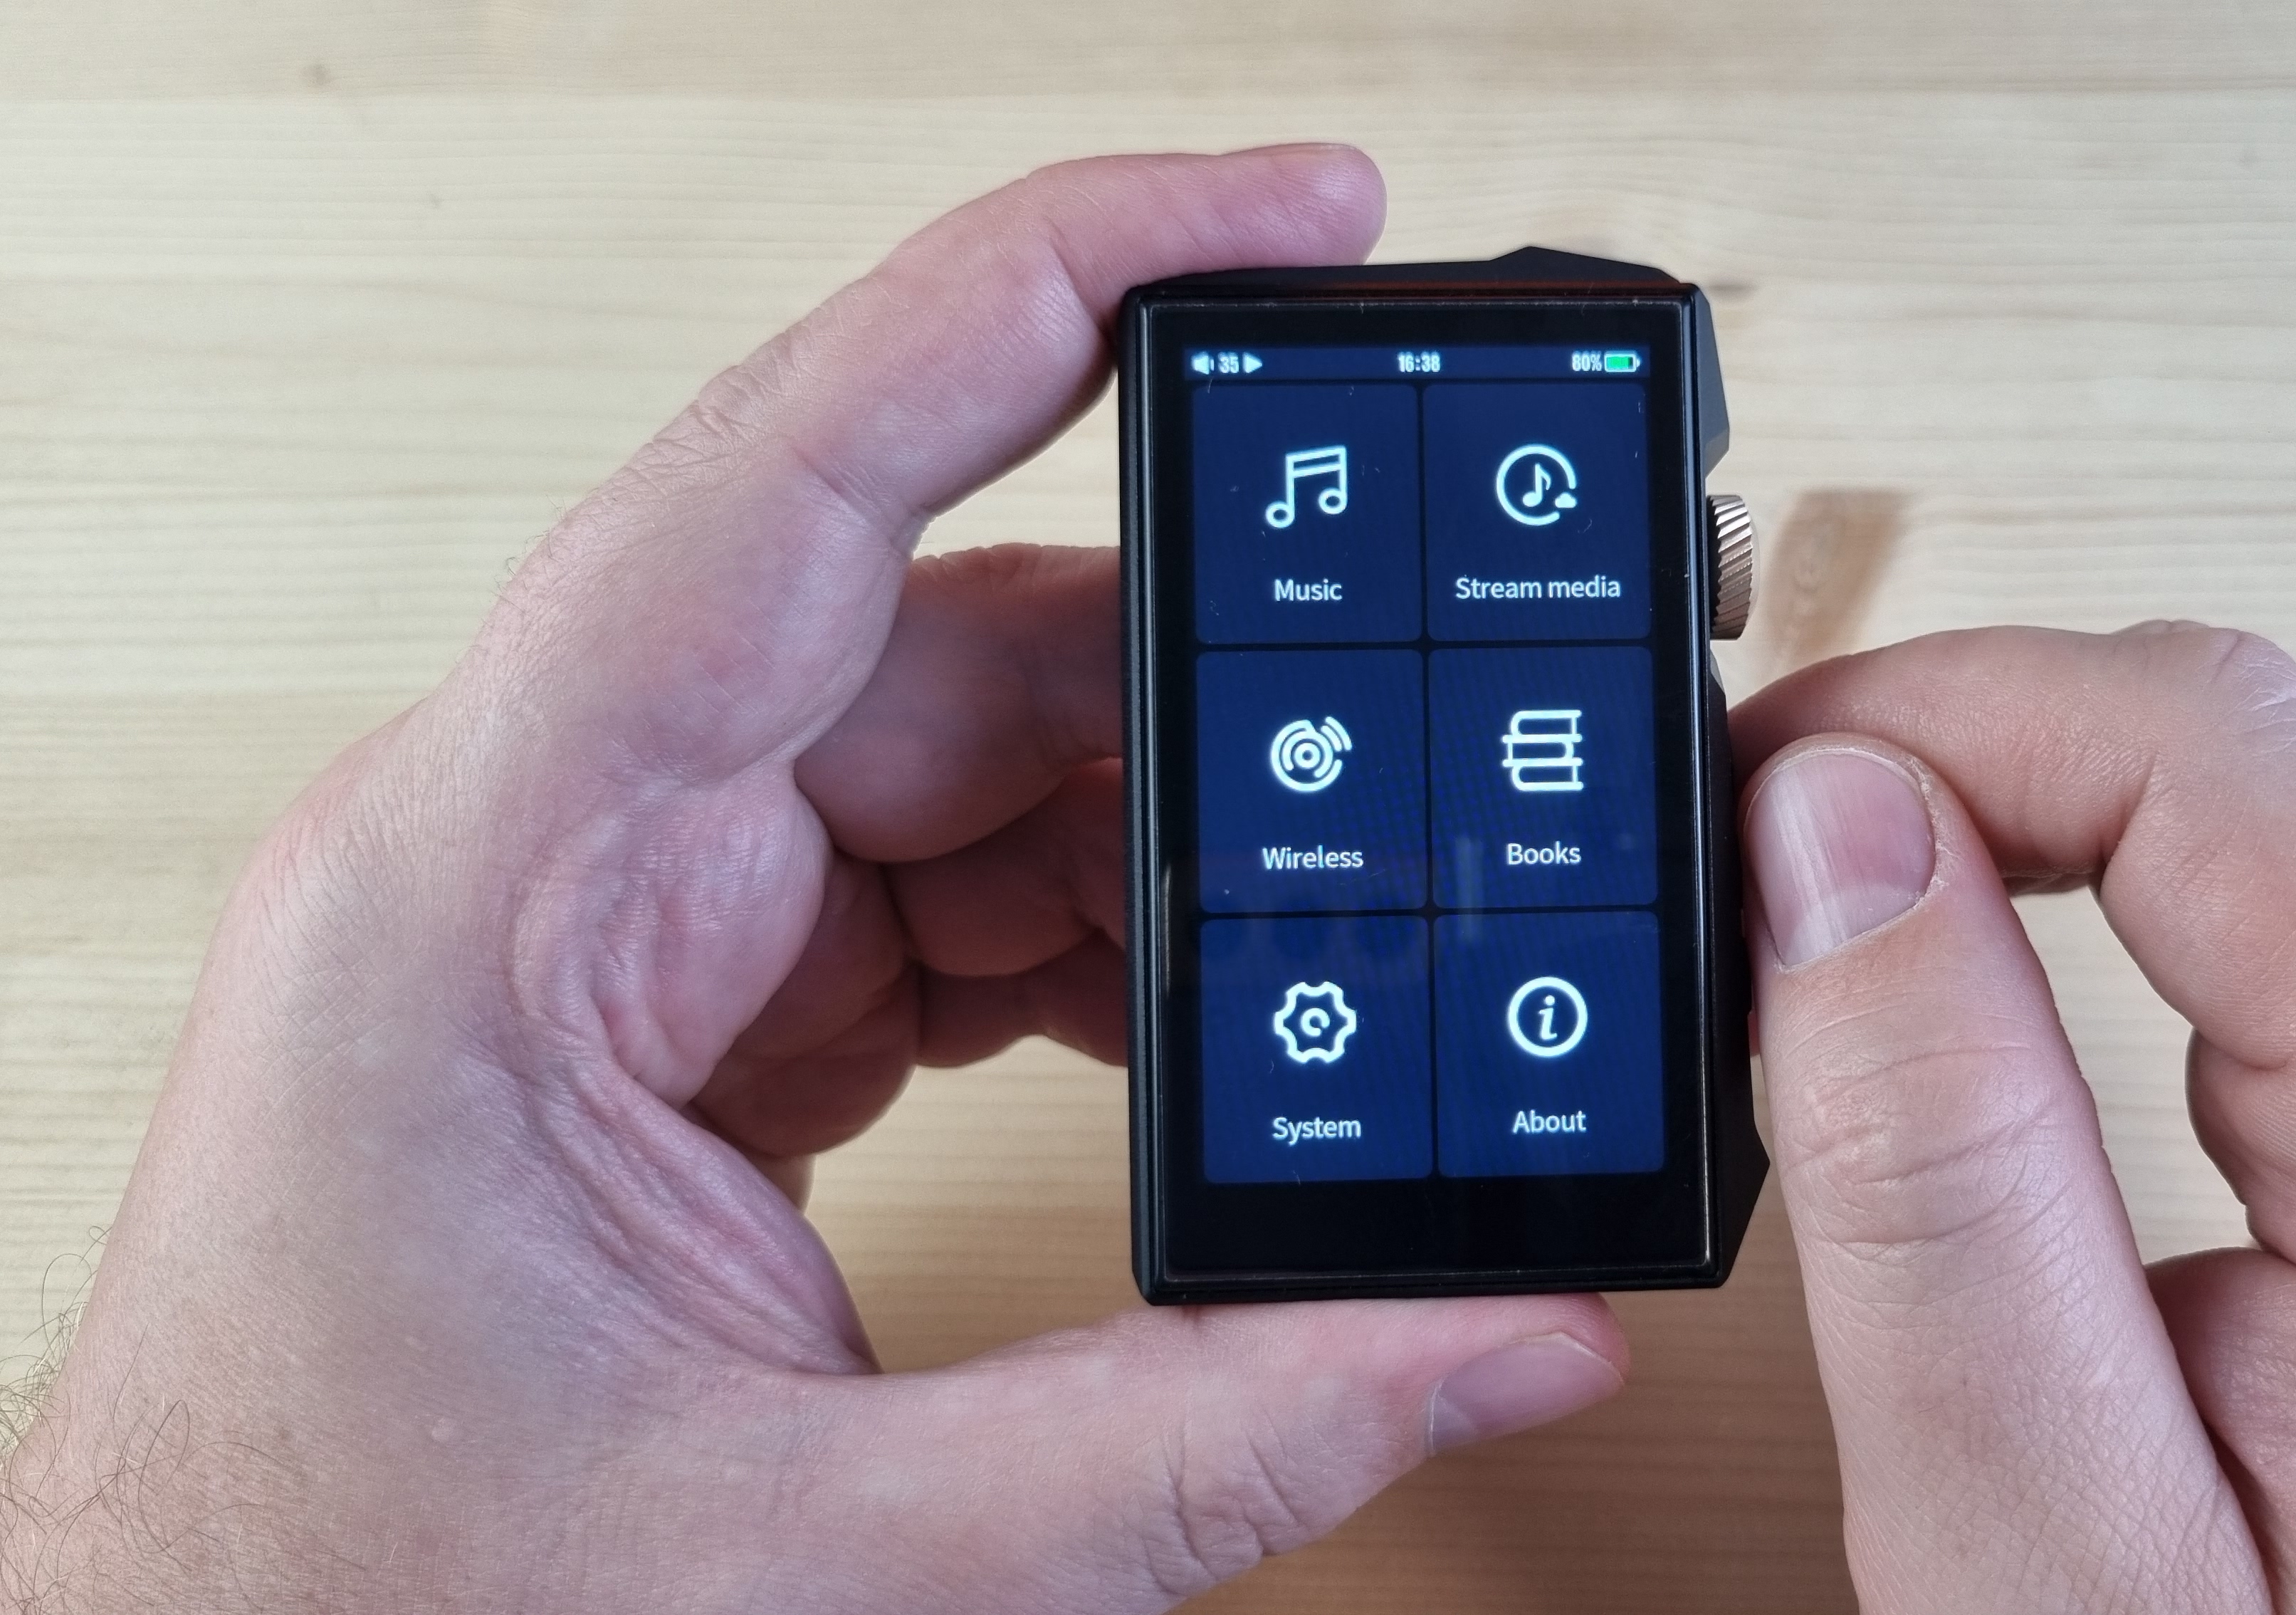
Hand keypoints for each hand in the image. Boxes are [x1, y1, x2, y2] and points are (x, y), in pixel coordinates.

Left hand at [0, 149, 1626, 1610]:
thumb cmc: (363, 1613)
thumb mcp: (828, 1558)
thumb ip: (1201, 1435)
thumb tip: (1493, 1320)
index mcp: (485, 898)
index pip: (781, 479)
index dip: (1043, 290)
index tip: (1271, 218)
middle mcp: (532, 856)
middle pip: (915, 626)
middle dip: (1191, 670)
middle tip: (1410, 710)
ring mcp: (598, 924)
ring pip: (934, 752)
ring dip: (1141, 834)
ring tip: (1315, 943)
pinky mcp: (656, 1007)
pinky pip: (907, 880)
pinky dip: (1072, 936)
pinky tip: (1180, 1026)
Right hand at [1733, 624, 2295, 1611]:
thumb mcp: (2042, 1542)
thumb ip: (1937, 1178)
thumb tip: (1838, 834)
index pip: (2245, 767)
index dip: (1966, 711)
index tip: (1766, 789)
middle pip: (2287, 758)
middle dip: (1995, 752)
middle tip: (1775, 861)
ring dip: (2058, 823)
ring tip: (1862, 917)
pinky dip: (2140, 903)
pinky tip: (2013, 978)